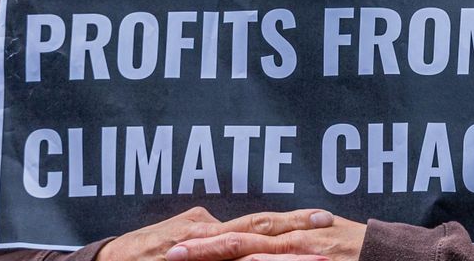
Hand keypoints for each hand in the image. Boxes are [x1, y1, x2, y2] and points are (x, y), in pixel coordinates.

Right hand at [95, 207, 332, 259]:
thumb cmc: (141, 250)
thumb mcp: (178, 232)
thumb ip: (204, 228)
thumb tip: (220, 222)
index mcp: (212, 228)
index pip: (261, 223)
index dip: (294, 219)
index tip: (325, 218)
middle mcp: (211, 240)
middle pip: (263, 236)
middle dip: (299, 236)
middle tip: (331, 234)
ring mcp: (202, 257)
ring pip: (250, 258)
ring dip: (282, 260)